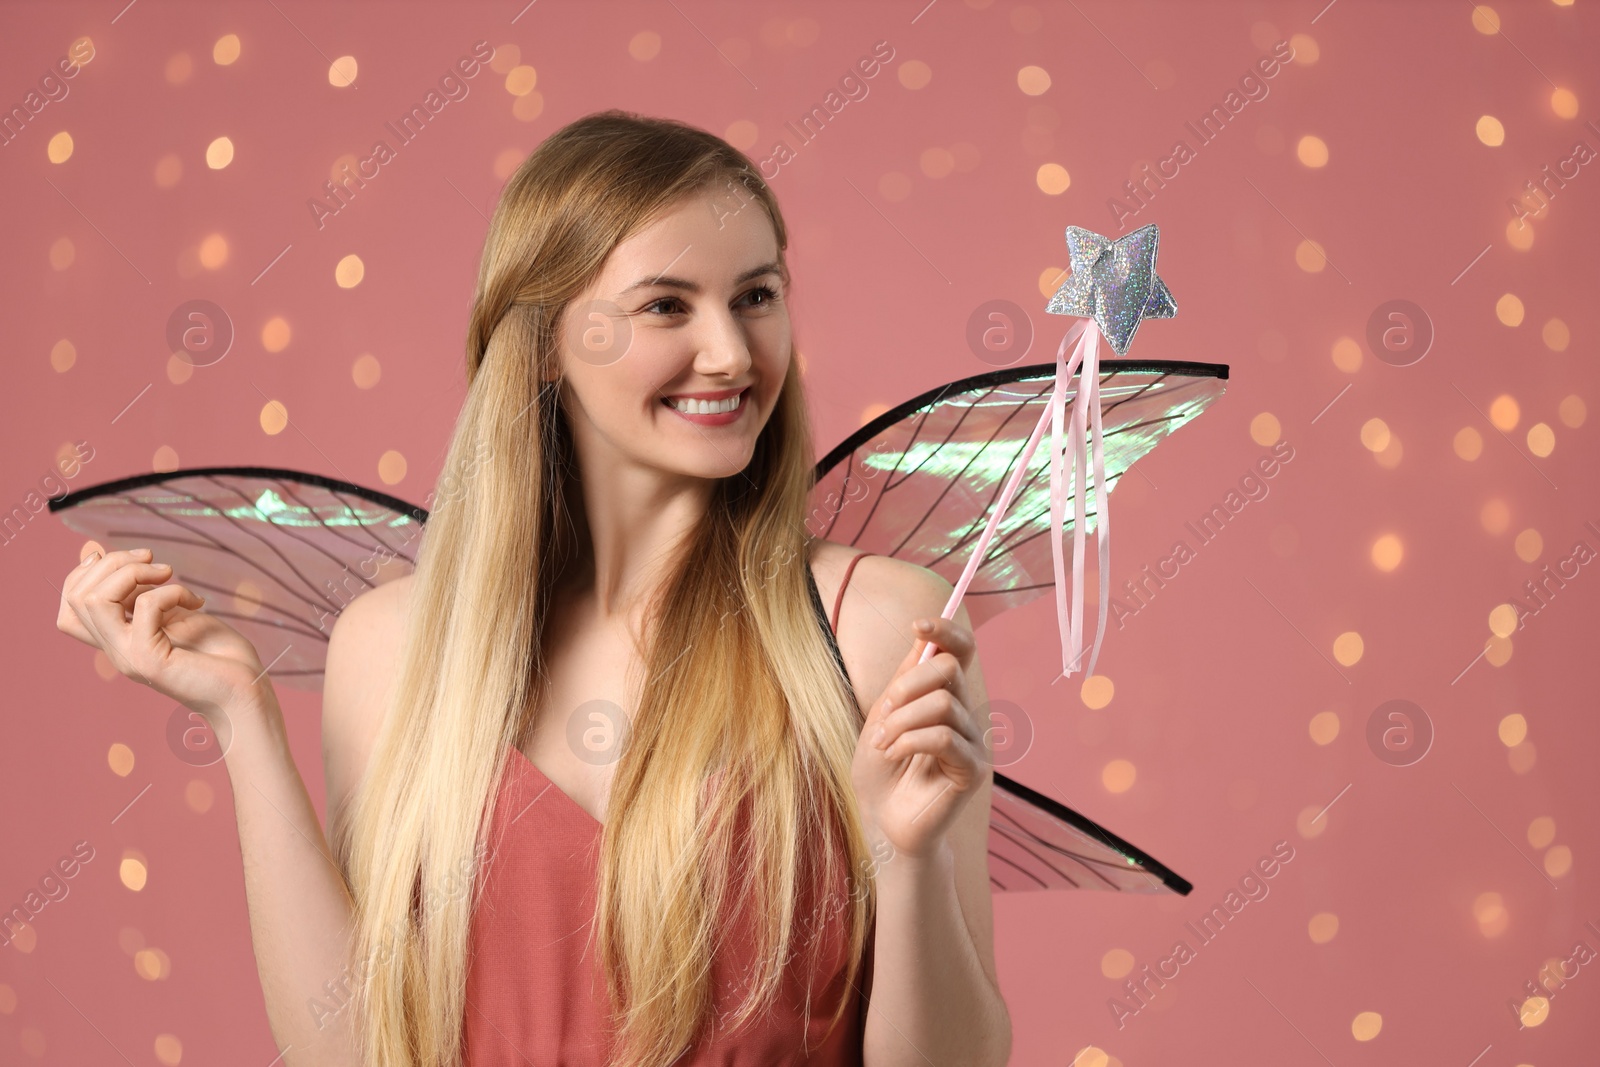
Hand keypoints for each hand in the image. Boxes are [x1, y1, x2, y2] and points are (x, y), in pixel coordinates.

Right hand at [57, 546, 273, 721]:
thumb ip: (143, 594)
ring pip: (95, 600)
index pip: (70, 605)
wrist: (247, 690)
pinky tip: (197, 602)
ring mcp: (129, 657)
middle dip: (114, 563)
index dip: (86, 573)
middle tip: (154, 561)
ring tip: (168, 573)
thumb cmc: (217, 653)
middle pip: (78, 596)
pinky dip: (172, 591)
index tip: (128, 559)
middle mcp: (115, 650)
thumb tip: (115, 560)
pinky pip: (146, 607)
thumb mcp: (174, 613)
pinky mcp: (150, 660)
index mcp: (118, 638)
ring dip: (132, 572)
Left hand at [851, 614, 986, 861]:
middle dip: (906, 685)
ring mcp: (973, 742)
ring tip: (882, 744)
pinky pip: (944, 737)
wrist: (880, 818)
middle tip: (883, 714)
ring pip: (942, 703)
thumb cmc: (881, 768)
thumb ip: (906, 678)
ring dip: (901, 721)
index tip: (917, 625)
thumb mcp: (885, 714)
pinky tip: (893, 755)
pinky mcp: (973, 770)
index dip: (946, 630)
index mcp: (946, 696)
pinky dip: (910, 741)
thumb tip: (923, 635)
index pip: (962, 650)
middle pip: (948, 669)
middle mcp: (966, 713)